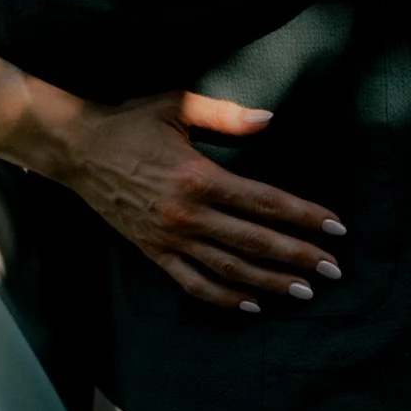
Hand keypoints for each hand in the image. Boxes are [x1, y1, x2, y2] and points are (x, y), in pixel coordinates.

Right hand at [54, 95, 346, 313]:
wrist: (75, 148)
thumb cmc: (129, 121)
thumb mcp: (177, 105)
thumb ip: (226, 116)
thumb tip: (269, 119)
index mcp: (199, 177)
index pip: (265, 202)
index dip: (304, 217)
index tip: (336, 228)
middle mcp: (187, 214)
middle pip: (255, 242)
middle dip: (299, 257)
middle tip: (334, 270)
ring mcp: (169, 238)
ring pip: (230, 269)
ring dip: (270, 283)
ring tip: (304, 292)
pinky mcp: (153, 252)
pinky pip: (193, 283)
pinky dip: (223, 298)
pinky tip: (252, 305)